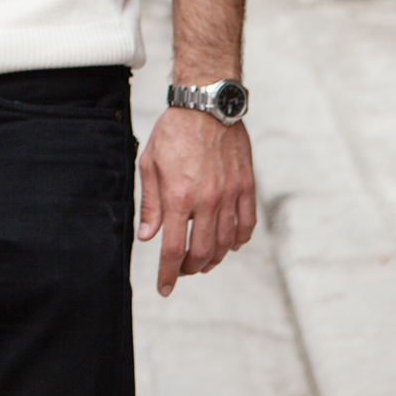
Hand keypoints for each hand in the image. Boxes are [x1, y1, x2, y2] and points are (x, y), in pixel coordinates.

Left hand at [138, 107, 256, 294]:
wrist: (206, 107)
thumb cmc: (172, 133)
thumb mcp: (149, 164)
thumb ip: (150, 203)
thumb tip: (148, 237)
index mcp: (178, 197)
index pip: (172, 248)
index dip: (167, 273)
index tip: (163, 288)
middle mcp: (206, 201)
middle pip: (202, 252)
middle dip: (189, 269)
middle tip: (180, 271)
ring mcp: (230, 196)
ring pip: (226, 244)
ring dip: (213, 258)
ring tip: (200, 260)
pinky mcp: (246, 188)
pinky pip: (246, 225)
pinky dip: (238, 241)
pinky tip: (228, 244)